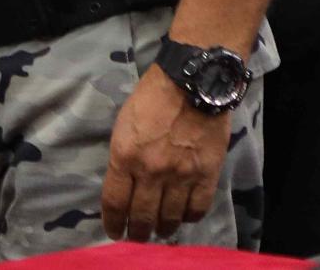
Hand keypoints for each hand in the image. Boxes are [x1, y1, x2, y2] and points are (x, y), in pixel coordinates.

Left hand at [101, 62, 232, 240]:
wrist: (191, 83)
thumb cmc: (151, 98)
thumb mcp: (124, 125)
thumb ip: (124, 157)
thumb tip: (127, 183)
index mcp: (125, 155)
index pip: (115, 202)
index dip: (113, 223)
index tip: (114, 232)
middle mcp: (151, 171)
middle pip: (142, 215)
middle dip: (137, 232)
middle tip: (137, 237)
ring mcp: (181, 175)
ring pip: (170, 217)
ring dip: (163, 229)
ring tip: (160, 231)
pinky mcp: (206, 175)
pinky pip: (197, 208)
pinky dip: (189, 217)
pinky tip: (183, 217)